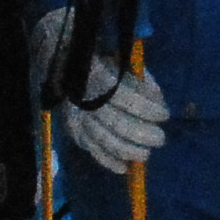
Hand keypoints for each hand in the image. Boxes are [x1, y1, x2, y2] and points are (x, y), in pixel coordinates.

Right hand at [53, 38, 169, 169]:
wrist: (55, 54)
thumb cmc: (94, 51)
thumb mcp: (117, 52)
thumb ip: (137, 75)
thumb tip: (156, 97)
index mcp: (93, 72)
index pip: (121, 95)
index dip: (144, 107)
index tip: (164, 113)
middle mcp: (81, 97)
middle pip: (113, 122)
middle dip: (140, 133)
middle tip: (160, 138)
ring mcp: (73, 115)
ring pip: (101, 139)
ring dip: (127, 150)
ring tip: (146, 154)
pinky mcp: (70, 127)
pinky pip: (88, 148)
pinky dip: (106, 160)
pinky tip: (124, 167)